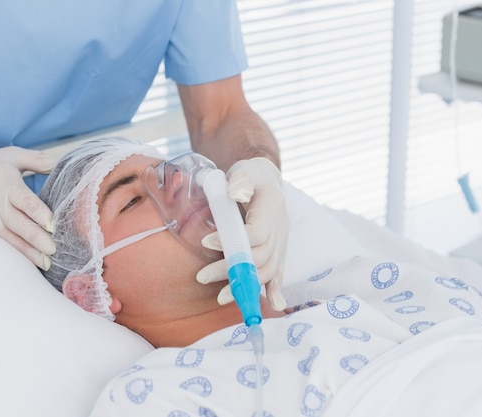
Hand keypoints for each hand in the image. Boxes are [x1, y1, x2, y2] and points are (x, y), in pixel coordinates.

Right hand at [0, 143, 56, 269]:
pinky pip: (4, 245)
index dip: (39, 214)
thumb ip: (38, 160)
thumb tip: (62, 164)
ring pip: (11, 240)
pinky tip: (33, 263)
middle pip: (20, 225)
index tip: (53, 225)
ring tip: (47, 263)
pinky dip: (18, 255)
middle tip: (53, 249)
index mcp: (7, 186)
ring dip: (29, 253)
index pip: (25, 202)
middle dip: (37, 239)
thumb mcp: (13, 155)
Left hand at [197, 157, 288, 310]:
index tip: (207, 242)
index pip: (256, 233)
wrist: (266, 181)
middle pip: (259, 257)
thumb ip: (241, 181)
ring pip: (267, 270)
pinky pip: (277, 273)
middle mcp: (280, 230)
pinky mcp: (276, 252)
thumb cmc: (251, 176)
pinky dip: (275, 290)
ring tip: (220, 297)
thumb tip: (235, 193)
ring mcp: (280, 243)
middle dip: (232, 270)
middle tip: (202, 276)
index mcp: (272, 209)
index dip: (234, 242)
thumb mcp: (245, 171)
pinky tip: (273, 305)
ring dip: (246, 286)